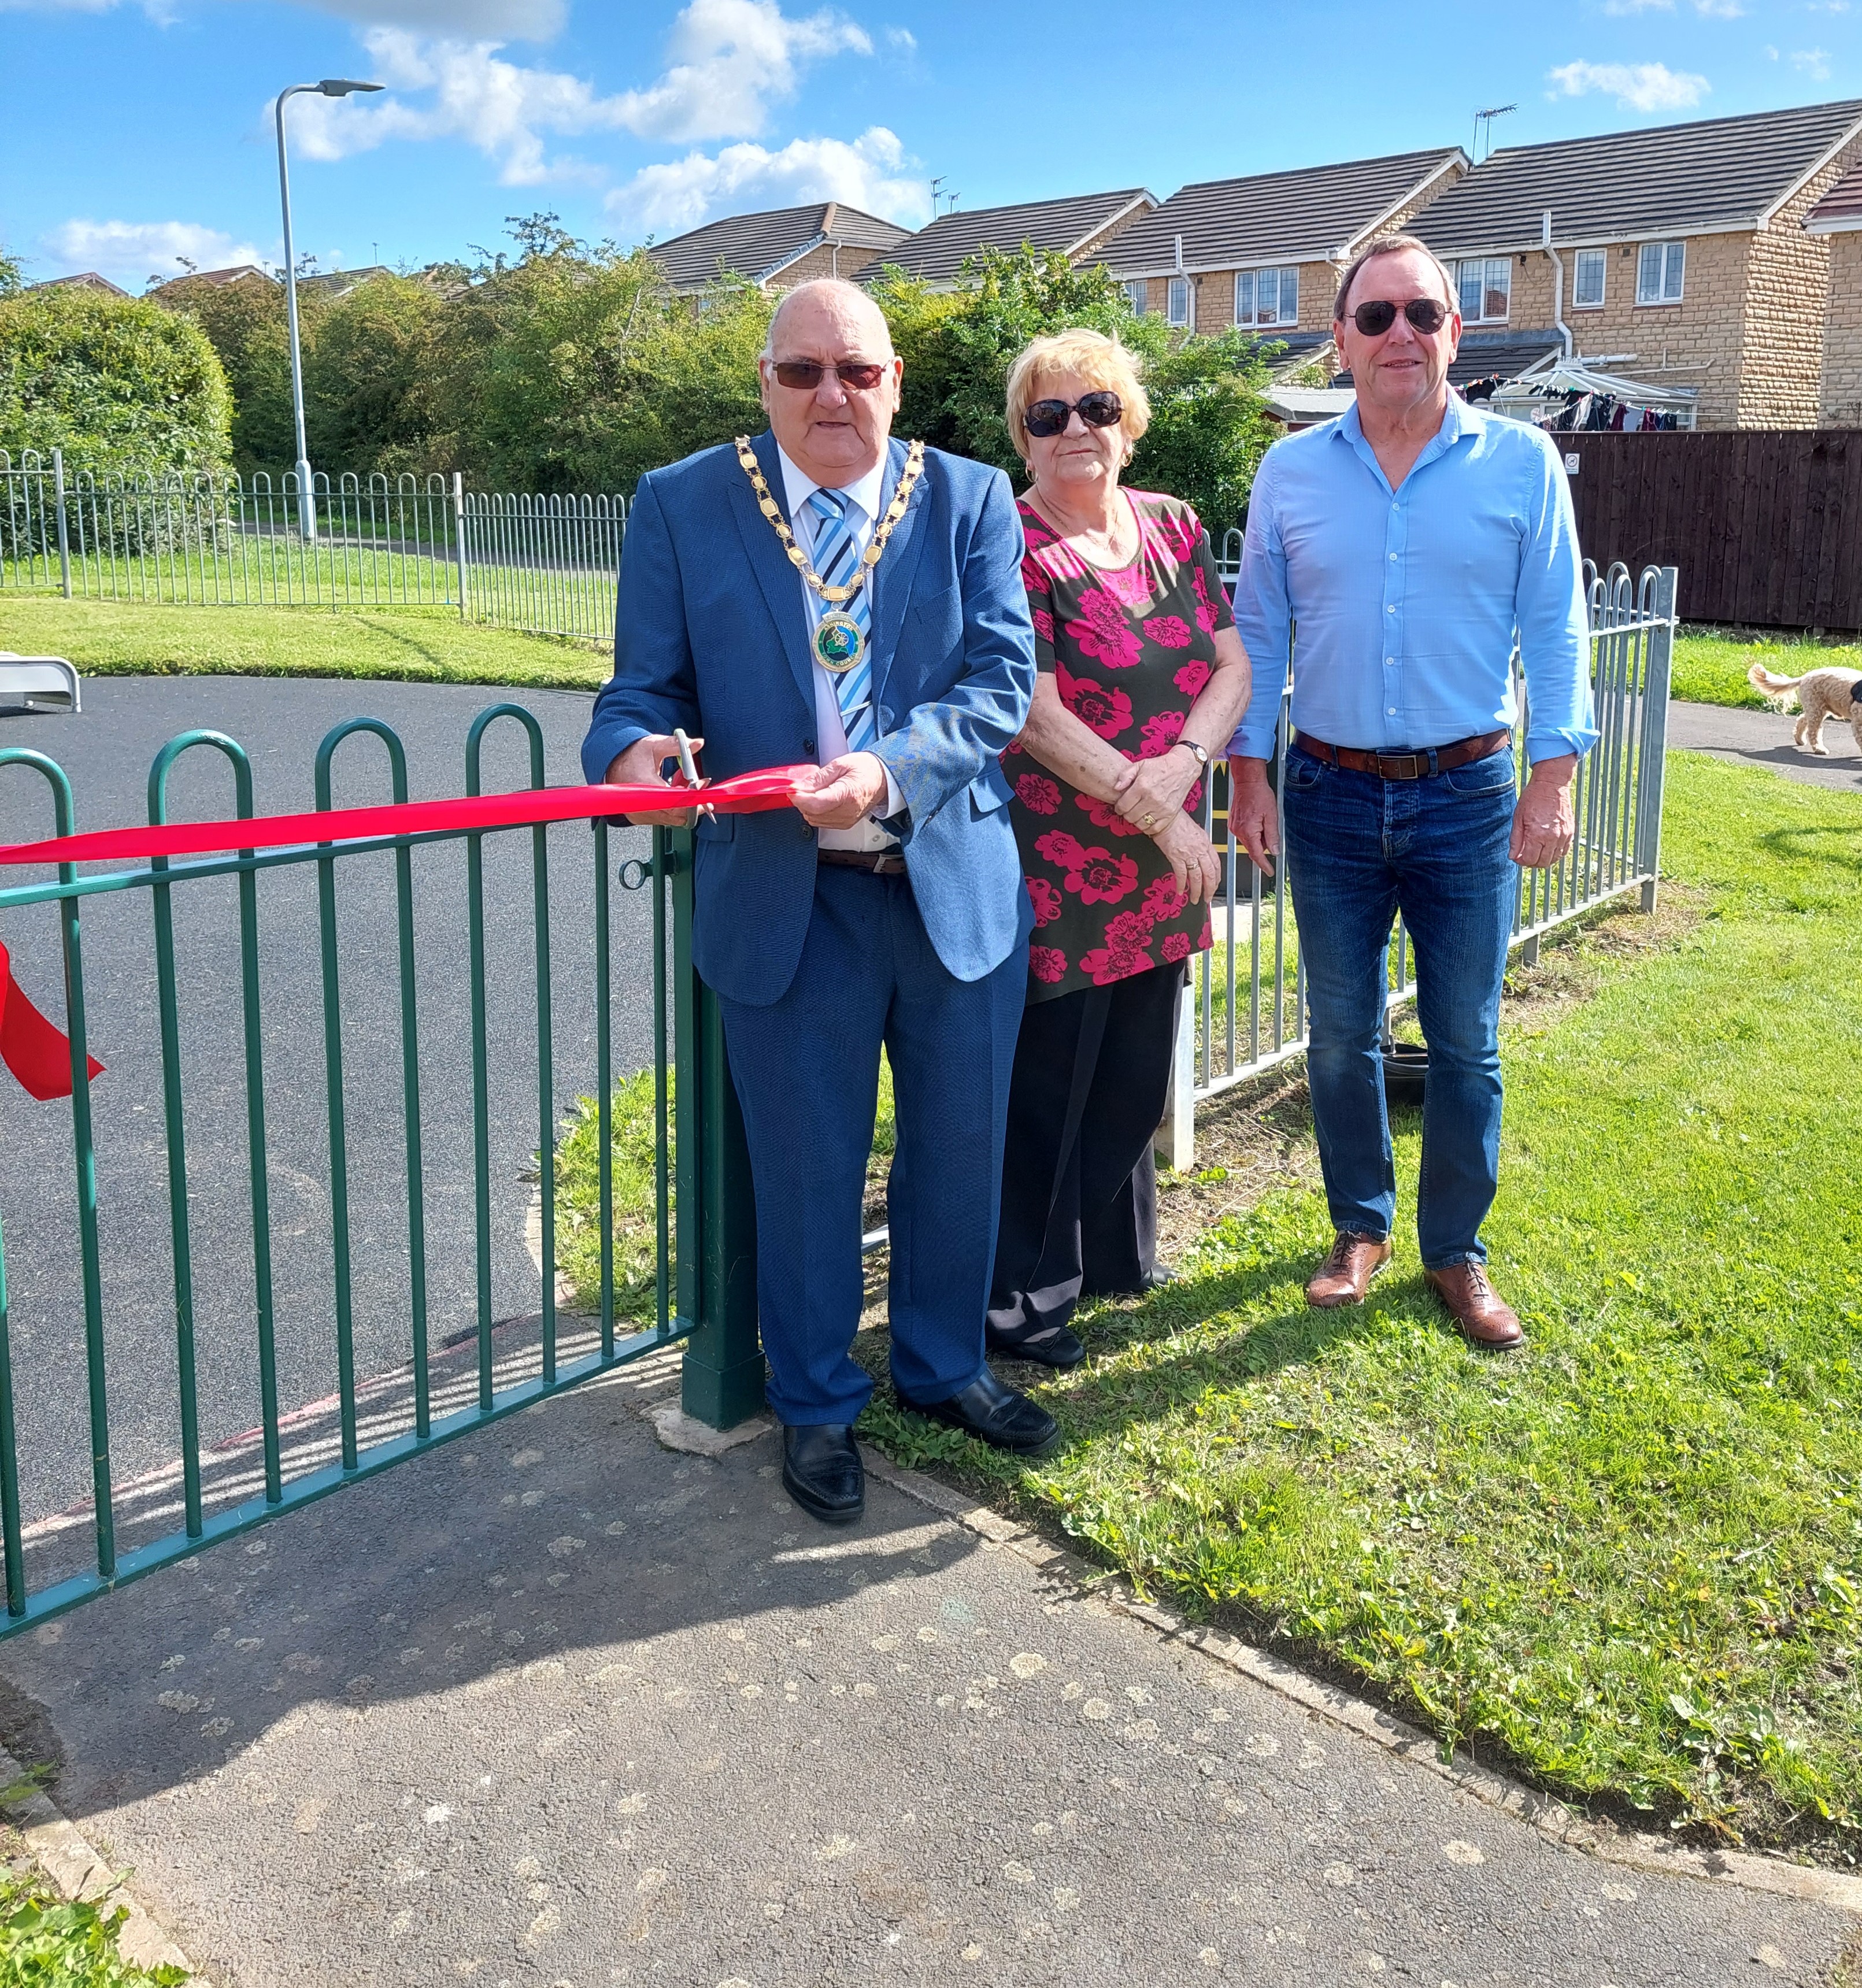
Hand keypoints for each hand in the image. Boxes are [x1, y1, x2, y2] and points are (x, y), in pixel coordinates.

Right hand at [606, 733, 704, 827]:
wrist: (611, 764)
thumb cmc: (630, 755)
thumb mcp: (654, 745)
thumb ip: (677, 745)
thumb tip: (698, 743)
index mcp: (645, 786)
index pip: (675, 802)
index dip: (692, 797)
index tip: (702, 785)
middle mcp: (642, 805)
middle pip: (678, 815)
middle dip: (694, 803)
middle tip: (702, 789)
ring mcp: (641, 814)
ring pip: (673, 818)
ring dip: (685, 805)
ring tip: (686, 785)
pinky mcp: (641, 817)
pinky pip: (665, 818)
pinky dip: (674, 808)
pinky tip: (675, 791)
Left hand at [791, 752, 890, 829]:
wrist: (882, 780)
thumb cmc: (865, 769)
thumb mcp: (840, 764)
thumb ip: (817, 777)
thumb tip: (799, 786)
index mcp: (848, 794)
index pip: (816, 803)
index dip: (799, 797)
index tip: (792, 789)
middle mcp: (847, 811)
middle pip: (812, 812)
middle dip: (802, 800)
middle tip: (803, 786)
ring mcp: (846, 820)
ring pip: (813, 819)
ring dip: (808, 806)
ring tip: (816, 791)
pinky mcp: (844, 824)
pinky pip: (820, 822)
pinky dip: (816, 811)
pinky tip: (821, 800)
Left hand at [1111, 743, 1198, 828]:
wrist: (1182, 768)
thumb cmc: (1161, 766)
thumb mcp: (1140, 765)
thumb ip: (1125, 775)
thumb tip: (1116, 788)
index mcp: (1142, 786)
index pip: (1123, 805)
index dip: (1118, 808)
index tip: (1120, 806)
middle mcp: (1152, 799)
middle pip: (1130, 816)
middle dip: (1126, 814)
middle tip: (1129, 809)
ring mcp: (1162, 808)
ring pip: (1141, 824)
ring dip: (1136, 821)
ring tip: (1137, 814)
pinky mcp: (1170, 814)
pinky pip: (1155, 828)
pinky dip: (1148, 827)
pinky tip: (1147, 820)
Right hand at [1150, 811, 1220, 905]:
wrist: (1165, 817)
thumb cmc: (1177, 821)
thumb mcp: (1195, 832)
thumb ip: (1200, 845)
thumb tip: (1201, 855)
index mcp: (1206, 843)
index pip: (1216, 864)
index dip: (1217, 877)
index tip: (1215, 885)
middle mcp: (1200, 849)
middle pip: (1209, 874)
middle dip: (1210, 889)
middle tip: (1207, 897)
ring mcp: (1189, 854)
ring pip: (1197, 877)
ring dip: (1196, 891)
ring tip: (1195, 898)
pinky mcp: (1176, 857)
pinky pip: (1181, 875)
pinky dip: (1181, 884)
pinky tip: (1180, 891)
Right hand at [1226, 758, 1279, 876]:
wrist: (1248, 782)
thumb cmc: (1259, 794)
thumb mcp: (1271, 816)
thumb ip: (1272, 836)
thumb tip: (1274, 851)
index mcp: (1248, 831)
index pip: (1257, 854)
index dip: (1264, 865)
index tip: (1270, 871)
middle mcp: (1238, 831)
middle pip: (1253, 847)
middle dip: (1263, 844)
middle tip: (1270, 827)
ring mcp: (1234, 827)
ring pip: (1249, 841)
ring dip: (1258, 836)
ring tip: (1263, 819)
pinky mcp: (1233, 823)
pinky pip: (1244, 834)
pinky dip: (1252, 831)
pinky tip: (1256, 818)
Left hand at [1510, 755, 1576, 868]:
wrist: (1552, 785)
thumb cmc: (1533, 798)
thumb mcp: (1518, 818)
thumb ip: (1515, 840)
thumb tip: (1512, 856)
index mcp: (1538, 834)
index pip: (1529, 859)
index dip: (1521, 861)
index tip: (1516, 856)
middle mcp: (1553, 837)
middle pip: (1542, 863)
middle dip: (1531, 862)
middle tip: (1524, 856)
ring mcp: (1564, 836)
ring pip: (1554, 859)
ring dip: (1543, 860)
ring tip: (1535, 852)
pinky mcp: (1570, 832)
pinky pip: (1563, 851)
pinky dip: (1554, 854)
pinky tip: (1546, 848)